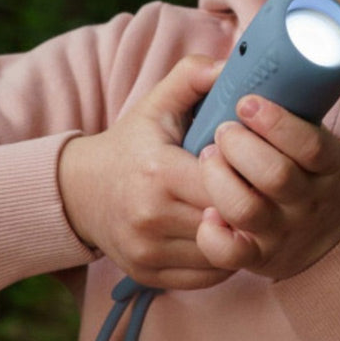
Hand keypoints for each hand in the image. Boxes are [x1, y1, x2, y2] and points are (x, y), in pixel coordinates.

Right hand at [58, 55, 233, 289]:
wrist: (79, 191)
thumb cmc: (131, 144)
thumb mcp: (156, 103)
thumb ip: (194, 75)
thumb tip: (236, 63)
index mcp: (159, 172)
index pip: (225, 182)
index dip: (246, 172)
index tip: (250, 162)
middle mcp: (151, 218)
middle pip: (228, 220)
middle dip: (250, 205)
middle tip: (260, 190)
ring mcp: (149, 252)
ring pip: (224, 253)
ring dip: (242, 235)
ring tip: (245, 211)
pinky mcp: (150, 275)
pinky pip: (209, 277)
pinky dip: (225, 259)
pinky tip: (225, 235)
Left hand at [196, 95, 339, 280]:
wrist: (334, 246)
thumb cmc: (316, 179)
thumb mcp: (322, 143)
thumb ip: (293, 112)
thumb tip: (246, 65)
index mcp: (329, 166)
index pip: (309, 144)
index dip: (276, 122)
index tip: (248, 101)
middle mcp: (307, 201)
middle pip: (275, 175)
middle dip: (239, 145)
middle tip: (223, 129)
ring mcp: (281, 231)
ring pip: (246, 209)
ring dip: (220, 178)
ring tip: (208, 156)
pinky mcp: (257, 257)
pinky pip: (231, 253)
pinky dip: (214, 234)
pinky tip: (206, 213)